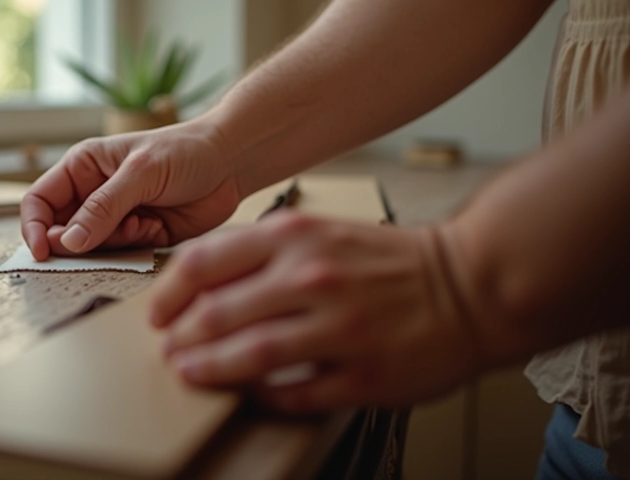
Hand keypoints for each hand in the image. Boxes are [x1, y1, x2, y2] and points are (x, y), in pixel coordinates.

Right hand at [21, 119, 241, 259]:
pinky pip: (120, 255)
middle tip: (104, 239)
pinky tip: (155, 227)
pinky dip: (134, 247)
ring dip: (113, 243)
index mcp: (83, 167)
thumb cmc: (186, 151)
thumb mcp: (140, 173)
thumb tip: (69, 241)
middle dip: (78, 242)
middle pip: (61, 231)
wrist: (231, 164)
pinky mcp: (137, 235)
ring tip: (143, 222)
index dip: (34, 227)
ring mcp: (114, 216)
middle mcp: (93, 193)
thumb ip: (104, 208)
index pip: (40, 201)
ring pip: (91, 247)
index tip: (42, 251)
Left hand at [149, 211, 485, 410]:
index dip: (168, 293)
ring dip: (209, 370)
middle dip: (180, 339)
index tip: (157, 313)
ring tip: (189, 374)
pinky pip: (294, 394)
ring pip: (249, 355)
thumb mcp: (323, 231)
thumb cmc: (391, 260)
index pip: (204, 262)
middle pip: (217, 314)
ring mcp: (338, 329)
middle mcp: (312, 278)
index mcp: (297, 236)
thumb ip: (265, 251)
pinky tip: (250, 395)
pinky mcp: (363, 375)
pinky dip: (263, 397)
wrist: (472, 283)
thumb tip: (205, 283)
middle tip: (168, 352)